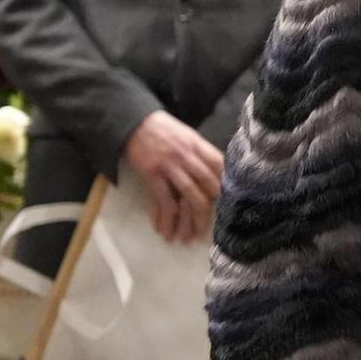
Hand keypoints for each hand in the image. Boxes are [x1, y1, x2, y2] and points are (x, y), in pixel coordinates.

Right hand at [122, 110, 222, 243]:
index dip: (224, 185)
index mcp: (198, 145)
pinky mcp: (152, 174)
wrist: (133, 121)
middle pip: (207, 186)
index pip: (219, 166)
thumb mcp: (187, 135)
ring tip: (188, 238)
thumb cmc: (162, 129)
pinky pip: (162, 200)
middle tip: (206, 228)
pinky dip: (164, 217)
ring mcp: (170, 166)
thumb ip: (201, 153)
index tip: (226, 202)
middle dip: (209, 210)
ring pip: (188, 196)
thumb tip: (215, 173)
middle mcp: (187, 156)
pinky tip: (164, 230)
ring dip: (189, 220)